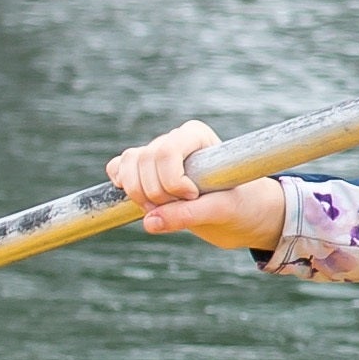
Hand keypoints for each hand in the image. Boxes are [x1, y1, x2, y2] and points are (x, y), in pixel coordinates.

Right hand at [109, 115, 285, 249]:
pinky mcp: (144, 172)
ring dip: (138, 195)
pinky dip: (121, 185)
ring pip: (126, 165)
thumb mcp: (223, 210)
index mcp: (196, 136)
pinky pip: (117, 169)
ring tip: (163, 212)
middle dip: (156, 193)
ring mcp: (156, 154)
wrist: (241, 214)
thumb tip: (149, 223)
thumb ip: (189, 215)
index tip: (194, 197)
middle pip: (143, 160)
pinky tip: (141, 202)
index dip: (172, 181)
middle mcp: (173, 140)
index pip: (166, 150)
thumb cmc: (241, 205)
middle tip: (181, 210)